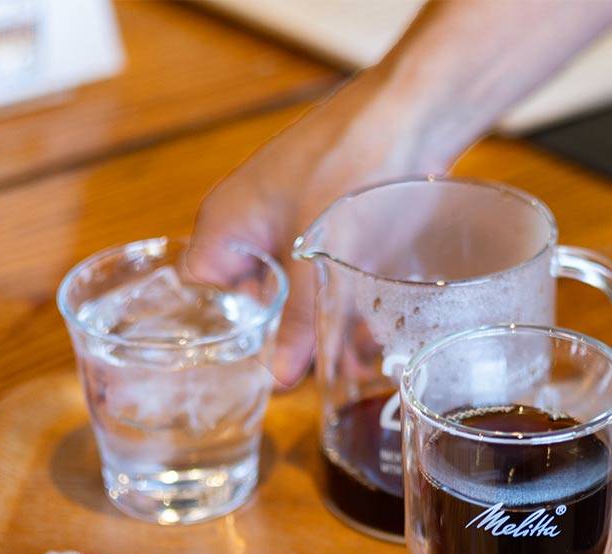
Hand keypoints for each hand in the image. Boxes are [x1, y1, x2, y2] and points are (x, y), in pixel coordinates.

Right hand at [187, 1, 611, 386]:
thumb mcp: (320, 262)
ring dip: (318, 316)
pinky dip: (342, 295)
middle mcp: (250, 218)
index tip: (260, 347)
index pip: (199, 284)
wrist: (413, 114)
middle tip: (310, 359)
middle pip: (249, 288)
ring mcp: (291, 215)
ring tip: (352, 355)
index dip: (225, 318)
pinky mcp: (332, 216)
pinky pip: (323, 266)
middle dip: (282, 326)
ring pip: (292, 282)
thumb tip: (281, 381)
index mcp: (226, 221)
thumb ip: (300, 325)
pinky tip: (374, 327)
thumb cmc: (351, 169)